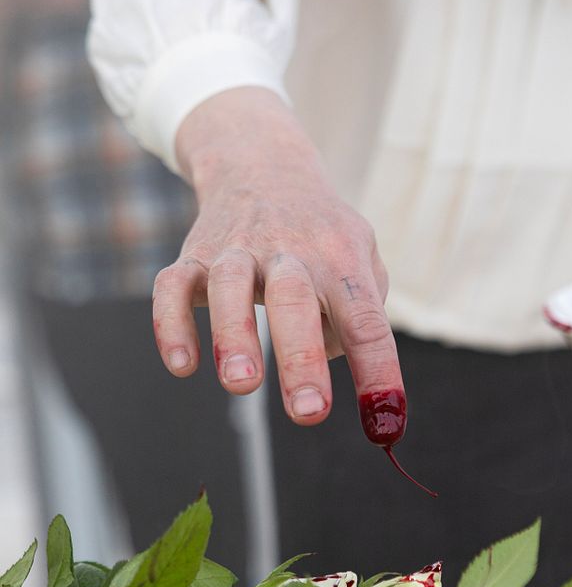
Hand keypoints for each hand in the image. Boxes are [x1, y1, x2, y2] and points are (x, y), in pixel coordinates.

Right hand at [154, 86, 403, 425]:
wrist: (263, 163)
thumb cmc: (321, 236)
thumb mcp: (359, 260)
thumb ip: (358, 316)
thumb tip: (329, 364)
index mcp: (341, 259)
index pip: (366, 321)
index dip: (379, 372)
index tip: (386, 423)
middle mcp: (291, 251)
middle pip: (296, 301)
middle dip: (302, 360)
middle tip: (309, 413)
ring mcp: (238, 248)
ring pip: (230, 286)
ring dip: (235, 336)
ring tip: (243, 385)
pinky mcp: (193, 253)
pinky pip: (172, 286)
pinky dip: (171, 324)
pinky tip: (182, 365)